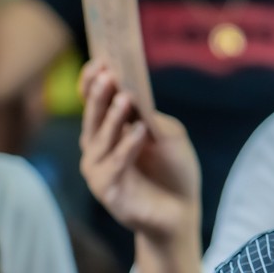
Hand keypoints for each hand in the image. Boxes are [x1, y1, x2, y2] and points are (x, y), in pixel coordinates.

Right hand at [79, 62, 200, 244]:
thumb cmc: (174, 169)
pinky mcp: (107, 190)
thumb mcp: (168, 136)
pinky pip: (114, 164)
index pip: (93, 101)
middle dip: (99, 94)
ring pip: (100, 139)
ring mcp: (99, 169)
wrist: (181, 212)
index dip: (92, 81)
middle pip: (93, 116)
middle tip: (107, 74)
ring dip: (113, 117)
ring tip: (126, 96)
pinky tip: (141, 132)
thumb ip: (150, 116)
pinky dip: (127, 146)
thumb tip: (134, 92)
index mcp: (109, 130)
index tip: (100, 60)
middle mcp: (98, 147)